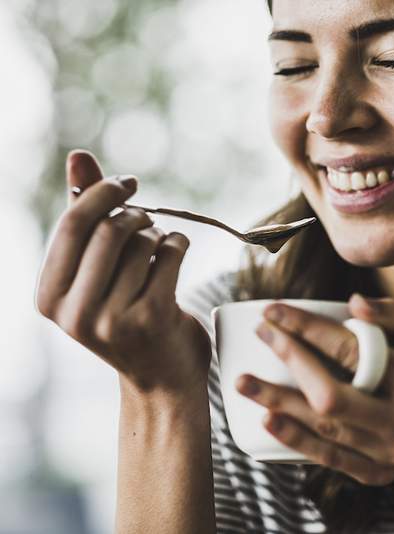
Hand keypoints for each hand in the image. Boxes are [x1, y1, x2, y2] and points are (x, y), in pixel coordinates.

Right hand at [35, 150, 210, 395]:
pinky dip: (178, 242)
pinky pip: (170, 253)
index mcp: (49, 298)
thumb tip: (78, 156)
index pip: (71, 226)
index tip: (127, 184)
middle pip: (108, 230)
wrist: (163, 379)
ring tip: (160, 246)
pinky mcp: (153, 318)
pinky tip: (176, 250)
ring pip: (142, 242)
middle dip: (135, 214)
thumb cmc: (126, 315)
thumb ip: (85, 217)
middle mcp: (74, 313)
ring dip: (158, 233)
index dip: (102, 194)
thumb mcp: (95, 272)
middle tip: (148, 217)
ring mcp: (113, 319)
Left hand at [236, 294, 393, 485]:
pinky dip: (295, 439)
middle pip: (333, 394)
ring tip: (243, 381)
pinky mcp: (376, 474)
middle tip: (262, 334)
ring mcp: (390, 452)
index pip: (354, 351)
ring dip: (280, 402)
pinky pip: (329, 458)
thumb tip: (353, 303)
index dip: (309, 329)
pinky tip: (268, 419)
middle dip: (291, 360)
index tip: (274, 310)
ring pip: (325, 429)